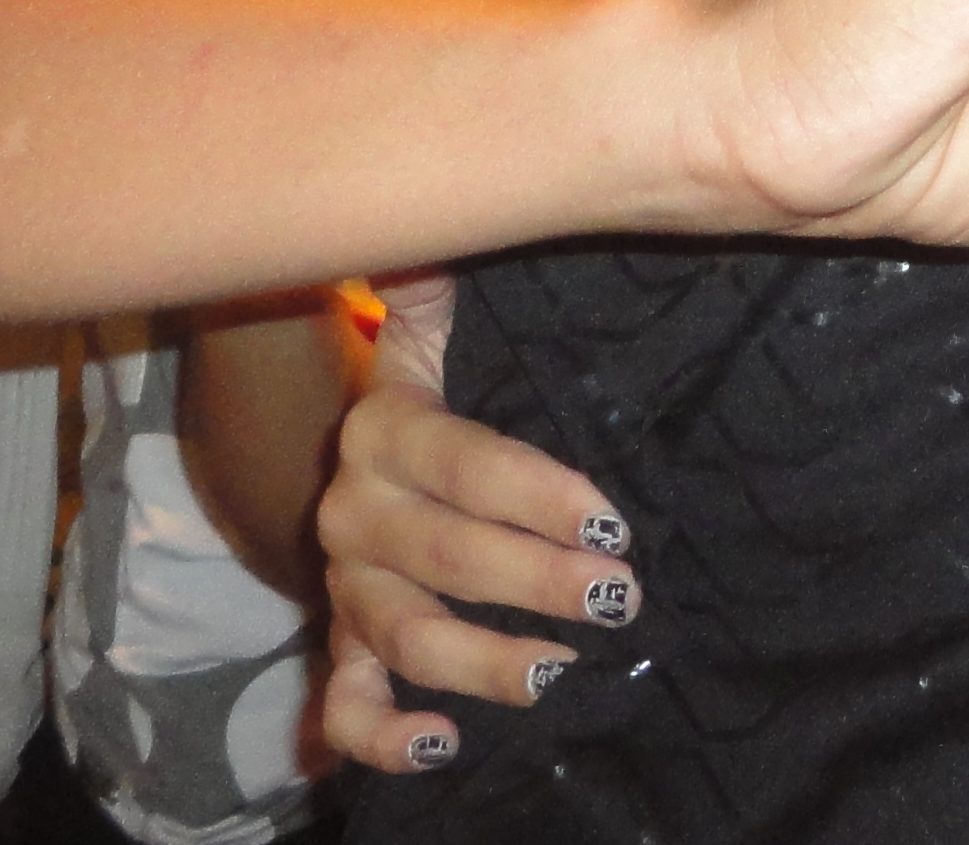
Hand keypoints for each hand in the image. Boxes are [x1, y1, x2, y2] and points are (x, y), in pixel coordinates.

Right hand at [319, 289, 633, 775]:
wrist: (378, 445)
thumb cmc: (450, 381)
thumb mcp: (448, 321)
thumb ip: (448, 279)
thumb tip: (447, 226)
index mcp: (384, 429)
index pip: (464, 463)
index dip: (537, 495)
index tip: (612, 521)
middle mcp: (352, 510)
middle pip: (444, 555)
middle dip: (536, 581)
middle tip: (620, 599)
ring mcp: (347, 583)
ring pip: (406, 634)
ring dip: (483, 660)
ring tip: (560, 672)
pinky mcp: (347, 642)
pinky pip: (347, 699)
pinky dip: (382, 733)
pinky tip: (440, 743)